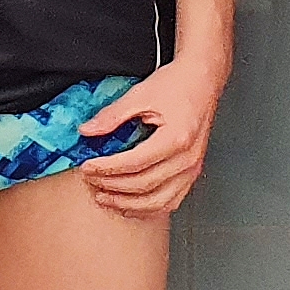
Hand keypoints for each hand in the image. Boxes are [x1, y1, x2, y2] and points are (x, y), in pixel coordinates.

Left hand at [74, 57, 224, 218]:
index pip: (134, 163)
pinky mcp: (192, 173)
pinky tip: (129, 204)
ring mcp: (192, 169)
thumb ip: (112, 115)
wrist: (202, 80)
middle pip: (144, 185)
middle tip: (90, 180)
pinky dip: (148, 208)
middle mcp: (187, 158)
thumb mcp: (140, 94)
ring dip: (127, 204)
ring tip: (104, 198)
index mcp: (176, 138)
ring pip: (158, 202)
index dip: (107, 168)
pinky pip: (171, 201)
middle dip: (112, 186)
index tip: (87, 166)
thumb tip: (88, 131)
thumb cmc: (178, 85)